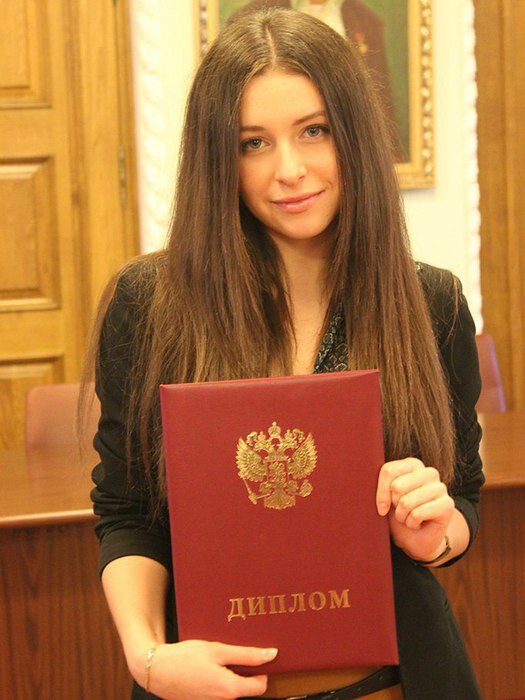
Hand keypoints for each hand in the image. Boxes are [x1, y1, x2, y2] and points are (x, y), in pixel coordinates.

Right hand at [139, 640, 276, 699]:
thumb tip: (272, 654)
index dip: (262, 669)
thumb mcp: (218, 650)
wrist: (157, 670)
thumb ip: (247, 654)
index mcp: (230, 689)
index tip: (257, 655)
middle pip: (245, 687)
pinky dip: (217, 678)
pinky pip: (218, 691)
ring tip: (215, 657)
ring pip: (231, 688)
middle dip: (244, 669)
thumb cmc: (186, 658)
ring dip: (229, 673)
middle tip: (233, 651)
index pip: (261, 686)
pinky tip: (206, 666)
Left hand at [376, 457, 454, 561]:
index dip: (381, 492)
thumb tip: (370, 488)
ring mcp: (441, 488)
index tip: (382, 506)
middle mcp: (429, 472)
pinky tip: (419, 523)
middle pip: (397, 486)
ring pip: (406, 502)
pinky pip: (417, 513)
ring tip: (409, 517)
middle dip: (394, 505)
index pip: (389, 470)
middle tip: (402, 510)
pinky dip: (412, 523)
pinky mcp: (447, 505)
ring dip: (403, 516)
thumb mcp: (385, 497)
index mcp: (413, 464)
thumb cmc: (398, 514)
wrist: (415, 540)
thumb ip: (381, 486)